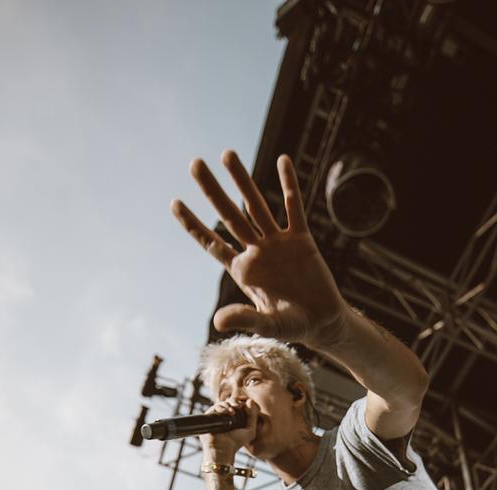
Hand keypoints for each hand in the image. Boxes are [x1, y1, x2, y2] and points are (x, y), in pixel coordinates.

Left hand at [171, 150, 347, 347]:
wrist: (322, 322)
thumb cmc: (292, 326)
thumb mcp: (267, 326)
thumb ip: (244, 319)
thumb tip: (217, 321)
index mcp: (243, 270)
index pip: (212, 243)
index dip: (194, 225)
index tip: (175, 203)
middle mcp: (256, 251)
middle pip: (228, 215)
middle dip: (211, 190)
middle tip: (194, 163)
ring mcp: (278, 243)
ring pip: (256, 205)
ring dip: (242, 180)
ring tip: (227, 154)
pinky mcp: (301, 239)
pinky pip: (293, 207)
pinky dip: (289, 185)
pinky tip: (283, 161)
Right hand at [200, 397, 259, 459]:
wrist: (223, 449)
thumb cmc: (236, 443)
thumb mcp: (250, 431)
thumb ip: (253, 416)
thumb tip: (250, 400)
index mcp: (234, 419)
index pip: (237, 405)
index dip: (241, 402)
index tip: (245, 404)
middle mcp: (225, 417)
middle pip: (229, 402)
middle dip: (235, 402)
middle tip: (239, 406)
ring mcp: (216, 417)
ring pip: (222, 404)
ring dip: (228, 404)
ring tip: (233, 411)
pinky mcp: (208, 417)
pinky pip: (214, 407)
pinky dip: (221, 407)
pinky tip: (227, 412)